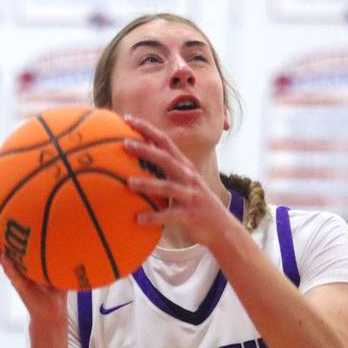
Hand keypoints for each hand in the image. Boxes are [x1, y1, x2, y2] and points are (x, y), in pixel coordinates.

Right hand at [0, 188, 66, 325]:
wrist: (54, 310)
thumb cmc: (59, 282)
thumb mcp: (67, 258)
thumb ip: (72, 241)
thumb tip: (91, 217)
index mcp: (22, 248)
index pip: (9, 222)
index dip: (2, 204)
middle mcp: (13, 256)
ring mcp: (13, 270)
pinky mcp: (20, 286)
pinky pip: (13, 274)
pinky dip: (9, 264)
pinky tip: (5, 254)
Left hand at [122, 115, 231, 248]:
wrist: (222, 228)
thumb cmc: (195, 205)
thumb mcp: (184, 184)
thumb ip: (166, 173)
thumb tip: (136, 165)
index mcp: (185, 167)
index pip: (165, 142)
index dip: (147, 130)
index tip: (127, 119)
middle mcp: (189, 177)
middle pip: (166, 159)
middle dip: (146, 150)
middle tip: (125, 143)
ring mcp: (191, 196)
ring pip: (168, 187)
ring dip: (148, 184)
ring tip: (128, 183)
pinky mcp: (191, 215)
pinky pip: (170, 215)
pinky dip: (154, 217)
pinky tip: (138, 219)